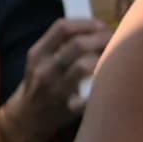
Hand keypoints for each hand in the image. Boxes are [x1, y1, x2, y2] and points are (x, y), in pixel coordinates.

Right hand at [13, 14, 110, 130]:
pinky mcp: (69, 108)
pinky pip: (91, 94)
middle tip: (114, 40)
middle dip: (102, 38)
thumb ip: (59, 43)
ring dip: (105, 57)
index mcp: (38, 54)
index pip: (63, 27)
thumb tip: (94, 28)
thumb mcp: (40, 60)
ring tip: (114, 57)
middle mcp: (45, 70)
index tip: (100, 26)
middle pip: (78, 44)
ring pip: (85, 66)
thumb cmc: (41, 83)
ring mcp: (56, 89)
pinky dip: (103, 84)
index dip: (86, 23)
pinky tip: (111, 80)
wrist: (27, 118)